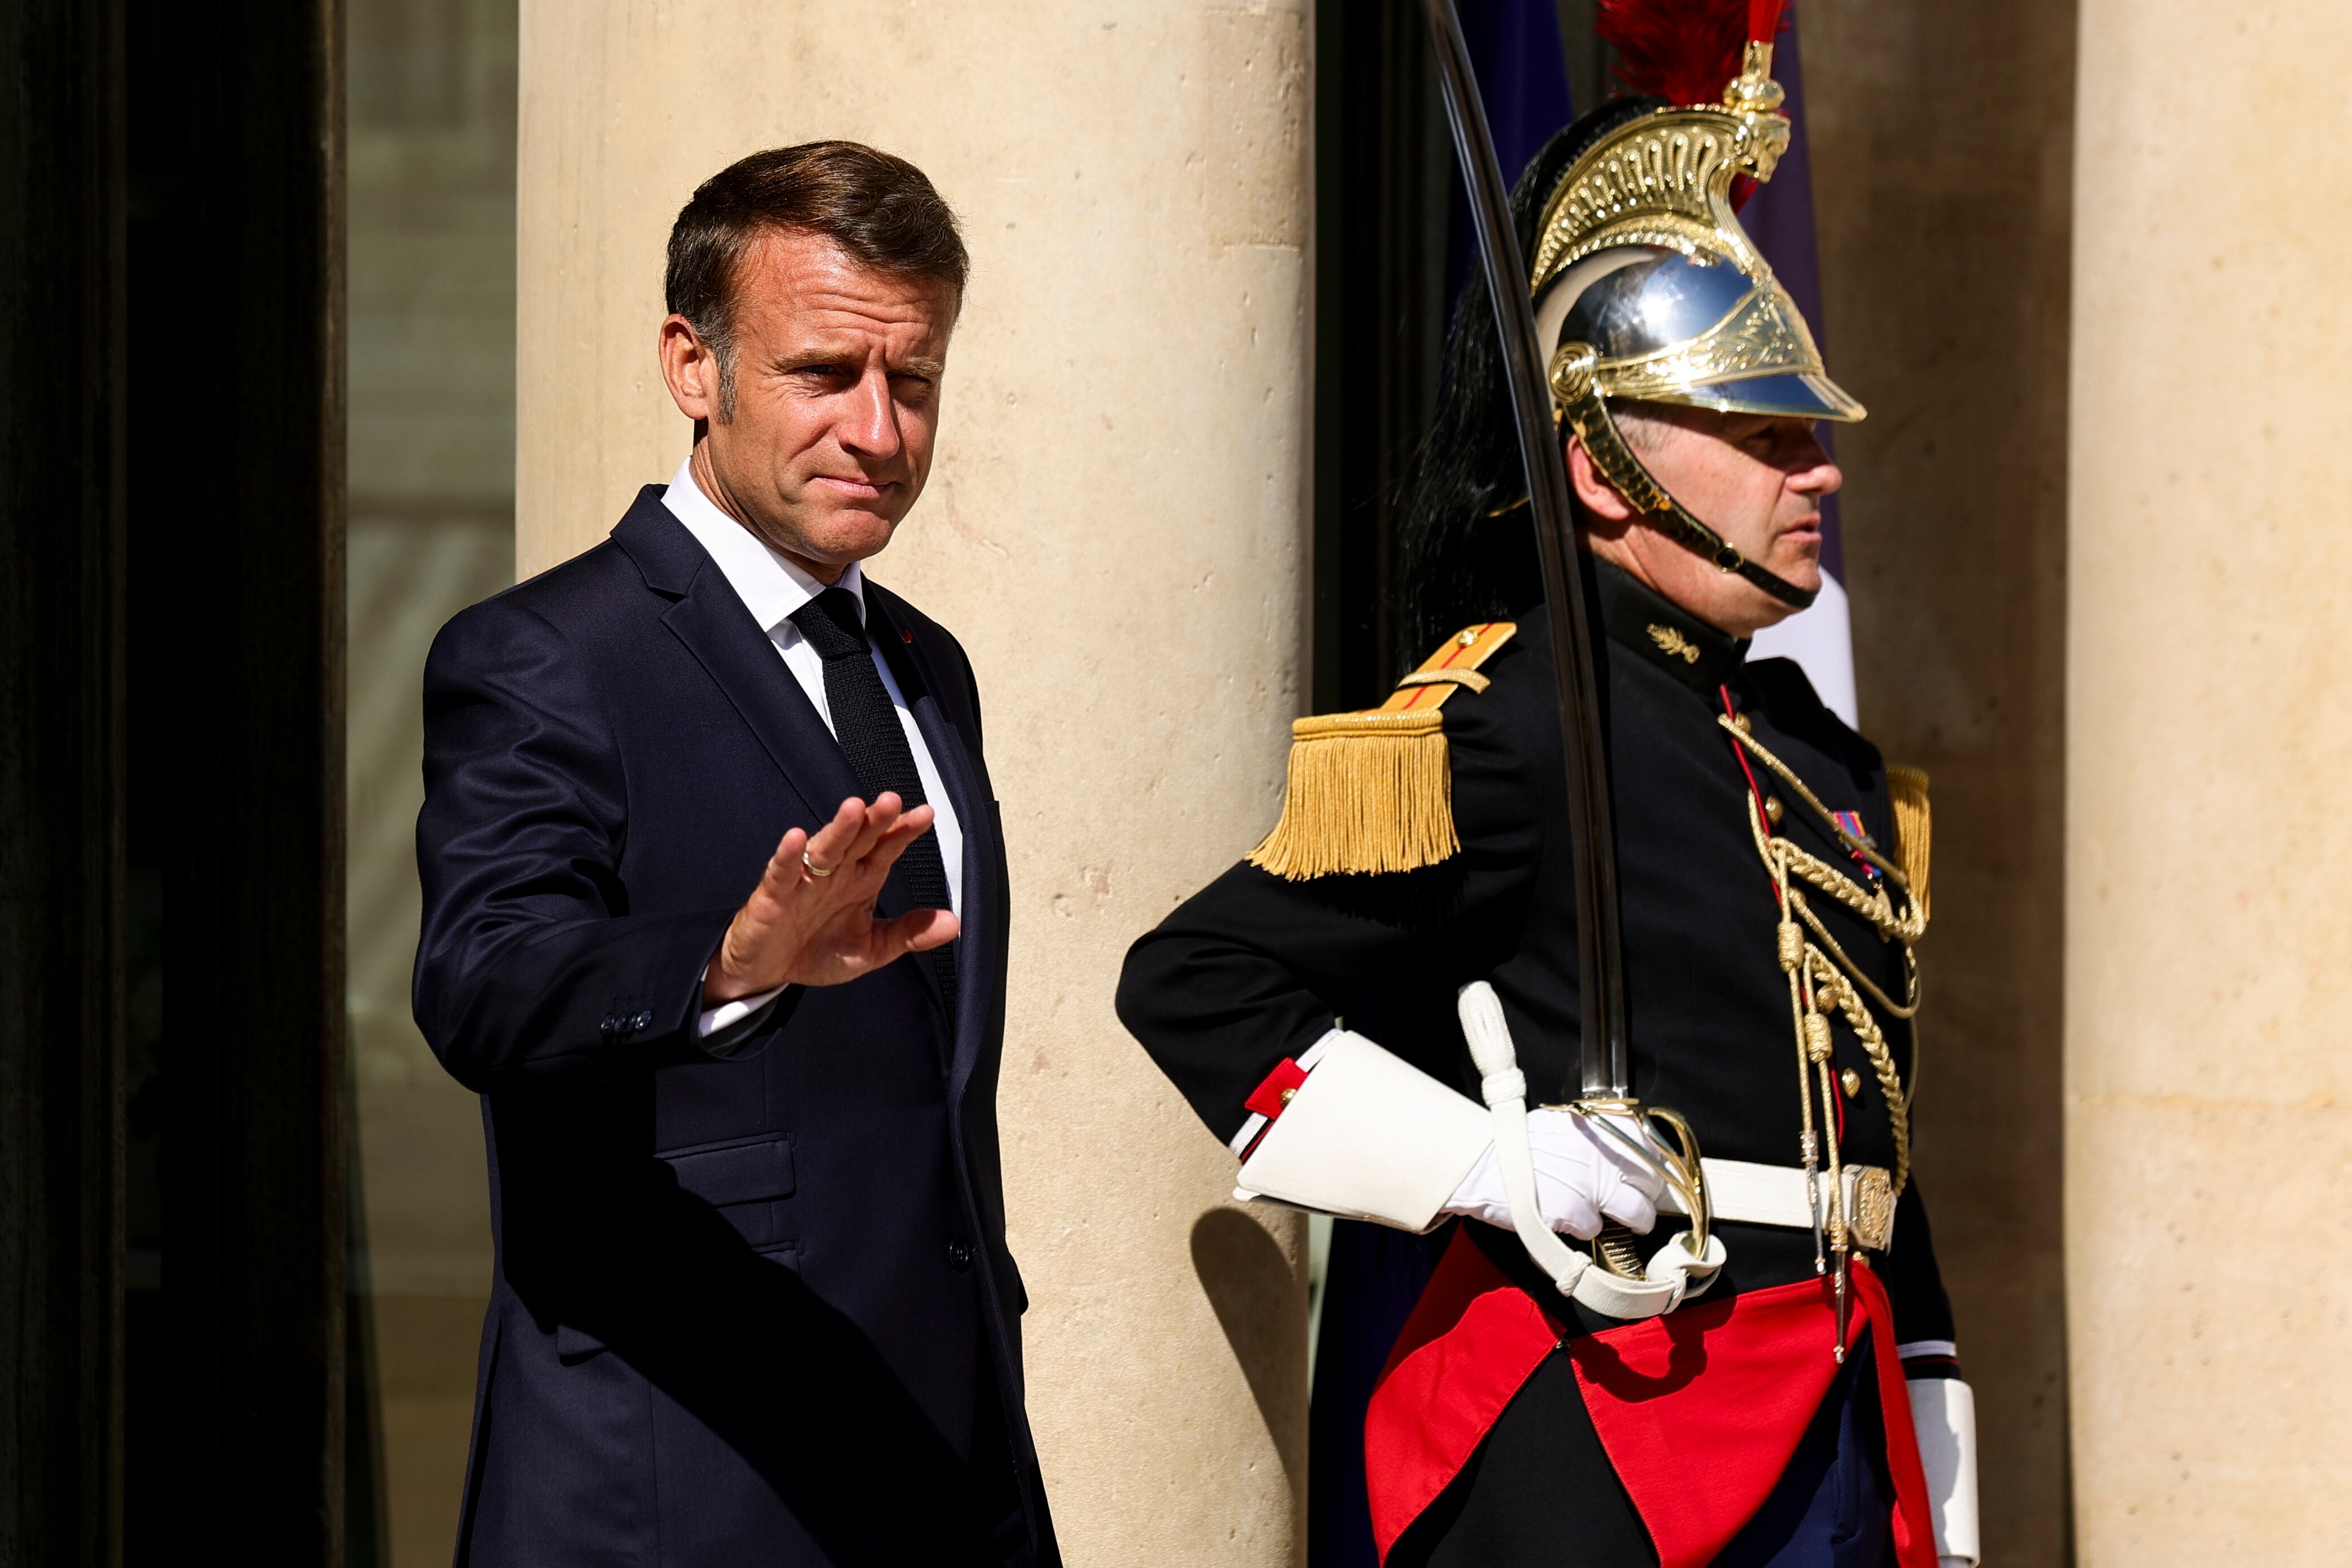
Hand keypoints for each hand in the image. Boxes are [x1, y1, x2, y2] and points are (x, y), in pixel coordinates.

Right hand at [703, 793, 958, 1003]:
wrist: (771, 971)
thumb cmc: (820, 951)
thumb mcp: (872, 949)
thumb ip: (909, 934)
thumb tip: (953, 924)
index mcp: (862, 879)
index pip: (886, 848)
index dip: (903, 831)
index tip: (925, 814)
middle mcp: (836, 872)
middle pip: (858, 840)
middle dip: (875, 820)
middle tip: (893, 800)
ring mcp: (804, 880)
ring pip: (824, 848)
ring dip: (838, 829)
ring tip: (854, 808)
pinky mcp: (773, 895)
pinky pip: (781, 872)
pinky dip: (787, 856)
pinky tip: (795, 839)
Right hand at [1444, 1109, 1663, 1238]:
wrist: (1482, 1163)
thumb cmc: (1518, 1143)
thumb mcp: (1564, 1124)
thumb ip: (1596, 1135)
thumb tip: (1623, 1150)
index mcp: (1604, 1125)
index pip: (1654, 1145)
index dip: (1658, 1163)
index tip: (1653, 1173)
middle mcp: (1607, 1153)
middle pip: (1654, 1182)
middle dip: (1648, 1194)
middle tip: (1637, 1200)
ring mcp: (1595, 1185)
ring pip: (1639, 1214)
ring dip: (1634, 1221)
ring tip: (1625, 1223)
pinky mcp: (1579, 1213)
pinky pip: (1599, 1229)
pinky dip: (1588, 1229)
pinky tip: (1571, 1219)